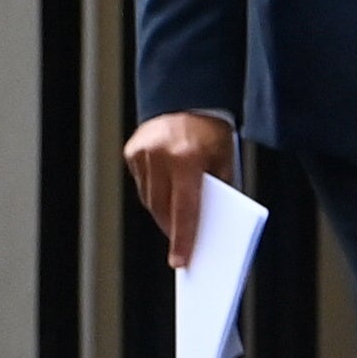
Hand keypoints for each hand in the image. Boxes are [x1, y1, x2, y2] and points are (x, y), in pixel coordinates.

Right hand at [122, 111, 237, 269]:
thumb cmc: (212, 131)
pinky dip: (154, 192)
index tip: (180, 261)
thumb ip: (217, 190)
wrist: (188, 96)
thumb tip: (207, 226)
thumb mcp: (224, 159)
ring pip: (148, 198)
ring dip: (162, 212)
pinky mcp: (131, 151)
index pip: (185, 209)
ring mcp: (142, 153)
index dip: (183, 238)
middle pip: (162, 207)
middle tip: (182, 246)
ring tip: (175, 225)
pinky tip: (166, 197)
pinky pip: (142, 182)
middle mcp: (160, 156)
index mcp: (186, 159)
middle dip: (172, 228)